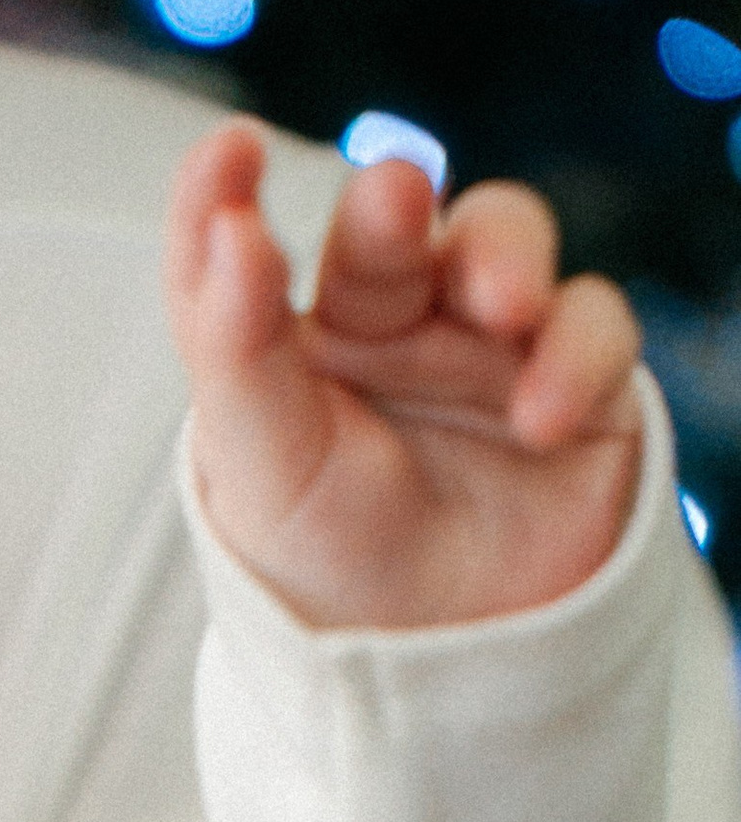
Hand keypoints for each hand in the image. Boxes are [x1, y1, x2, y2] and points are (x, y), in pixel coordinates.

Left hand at [166, 120, 643, 629]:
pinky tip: (540, 419)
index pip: (250, 244)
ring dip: (503, 256)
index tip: (229, 151)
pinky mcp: (575, 375)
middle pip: (392, 224)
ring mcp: (485, 340)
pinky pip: (592, 325)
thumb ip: (233, 347)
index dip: (230, 191)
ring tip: (501, 310)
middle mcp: (390, 319)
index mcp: (295, 337)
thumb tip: (231, 227)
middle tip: (395, 201)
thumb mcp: (259, 467)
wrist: (440, 669)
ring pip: (503, 240)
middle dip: (394, 209)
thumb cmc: (332, 563)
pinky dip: (574, 358)